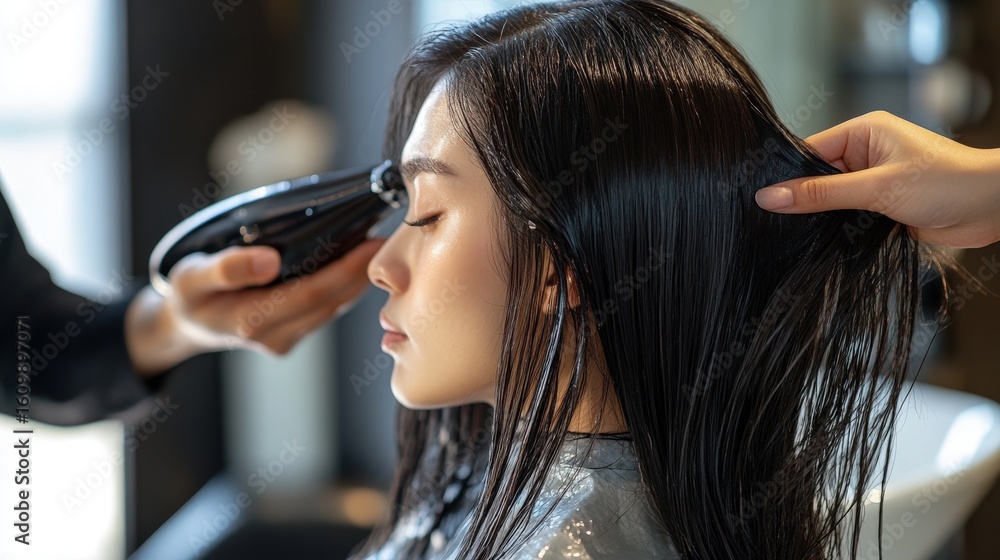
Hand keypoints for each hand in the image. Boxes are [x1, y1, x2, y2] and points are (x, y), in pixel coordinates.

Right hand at [124, 238, 385, 376]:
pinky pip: (324, 310)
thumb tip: (270, 259)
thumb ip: (226, 268)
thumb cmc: (187, 295)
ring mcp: (285, 339)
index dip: (346, 270)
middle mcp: (275, 336)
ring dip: (357, 280)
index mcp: (252, 321)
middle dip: (361, 272)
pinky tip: (354, 263)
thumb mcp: (190, 278)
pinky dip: (342, 287)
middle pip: (331, 302)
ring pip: (333, 308)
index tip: (372, 245)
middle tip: (387, 239)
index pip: (313, 294)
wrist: (185, 324)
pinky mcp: (292, 334)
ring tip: (376, 246)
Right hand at [755, 110, 999, 248]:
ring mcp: (875, 179)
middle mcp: (867, 151)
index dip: (788, 175)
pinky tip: (829, 238)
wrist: (993, 207)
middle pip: (817, 176)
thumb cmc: (946, 183)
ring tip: (806, 230)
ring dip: (825, 215)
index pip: (810, 151)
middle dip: (806, 198)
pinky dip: (840, 227)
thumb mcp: (875, 188)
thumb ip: (821, 194)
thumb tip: (771, 197)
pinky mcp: (882, 204)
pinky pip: (848, 215)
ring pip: (832, 199)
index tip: (765, 200)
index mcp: (863, 131)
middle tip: (781, 220)